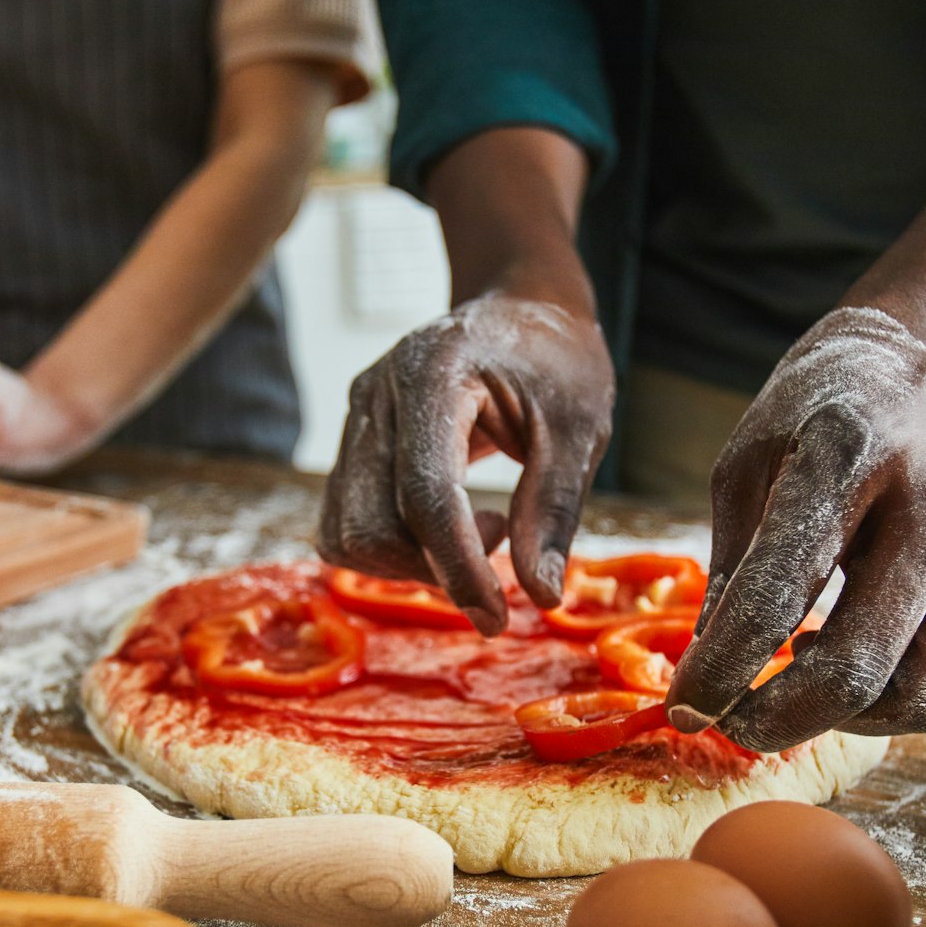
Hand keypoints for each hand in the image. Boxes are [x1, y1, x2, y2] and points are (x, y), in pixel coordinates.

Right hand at [317, 294, 614, 635]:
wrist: (517, 307)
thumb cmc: (555, 360)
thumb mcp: (580, 427)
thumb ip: (553, 508)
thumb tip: (540, 596)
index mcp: (433, 376)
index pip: (425, 493)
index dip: (458, 567)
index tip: (497, 619)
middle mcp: (376, 395)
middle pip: (373, 524)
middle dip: (434, 567)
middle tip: (504, 537)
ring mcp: (355, 418)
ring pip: (347, 533)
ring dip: (410, 563)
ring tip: (479, 527)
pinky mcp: (352, 444)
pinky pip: (344, 523)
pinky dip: (391, 550)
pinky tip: (447, 525)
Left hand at [667, 307, 925, 750]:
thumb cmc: (821, 402)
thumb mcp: (748, 458)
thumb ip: (729, 565)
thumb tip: (705, 672)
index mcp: (846, 454)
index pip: (779, 594)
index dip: (723, 669)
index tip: (684, 708)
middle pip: (860, 666)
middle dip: (779, 718)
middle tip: (731, 723)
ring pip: (921, 693)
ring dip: (843, 719)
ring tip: (792, 682)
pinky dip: (887, 699)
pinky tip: (843, 661)